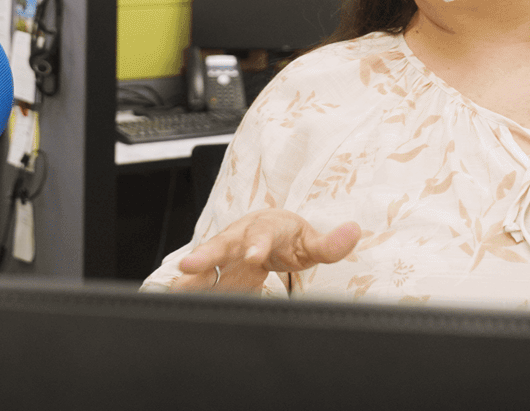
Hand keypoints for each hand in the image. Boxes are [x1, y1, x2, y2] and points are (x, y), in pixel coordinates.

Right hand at [170, 209, 360, 292]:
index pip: (262, 234)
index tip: (253, 256)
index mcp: (266, 228)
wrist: (268, 233)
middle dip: (206, 254)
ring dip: (190, 276)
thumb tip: (354, 232)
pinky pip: (200, 281)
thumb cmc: (289, 237)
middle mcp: (240, 237)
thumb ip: (331, 243)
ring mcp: (225, 254)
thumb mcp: (312, 241)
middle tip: (190, 265)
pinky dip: (188, 290)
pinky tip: (175, 300)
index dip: (257, 244)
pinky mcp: (216, 272)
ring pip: (205, 263)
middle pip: (222, 244)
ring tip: (175, 288)